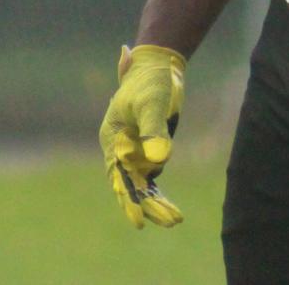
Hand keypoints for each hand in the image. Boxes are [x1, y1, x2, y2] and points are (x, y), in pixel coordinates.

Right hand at [99, 44, 185, 228]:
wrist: (160, 65)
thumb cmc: (151, 81)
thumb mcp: (152, 103)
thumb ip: (154, 130)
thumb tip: (160, 159)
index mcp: (113, 138)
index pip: (119, 175)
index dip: (129, 199)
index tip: (138, 221)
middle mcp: (121, 148)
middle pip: (131, 184)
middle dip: (148, 205)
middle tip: (170, 221)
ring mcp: (135, 149)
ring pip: (143, 183)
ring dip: (156, 202)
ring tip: (175, 219)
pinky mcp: (149, 147)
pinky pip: (152, 175)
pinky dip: (159, 191)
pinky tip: (170, 208)